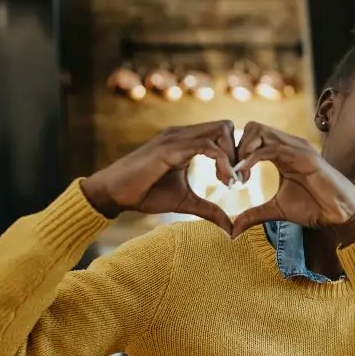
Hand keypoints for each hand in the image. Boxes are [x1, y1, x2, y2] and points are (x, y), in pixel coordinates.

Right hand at [80, 121, 238, 234]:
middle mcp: (183, 134)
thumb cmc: (146, 194)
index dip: (236, 154)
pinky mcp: (171, 148)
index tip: (237, 181)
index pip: (223, 133)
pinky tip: (223, 181)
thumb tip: (231, 229)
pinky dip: (222, 161)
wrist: (114, 193)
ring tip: (230, 182)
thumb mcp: (186, 203)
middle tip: (238, 179)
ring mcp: (176, 138)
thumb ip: (210, 210)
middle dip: (240, 151)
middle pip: (226, 126)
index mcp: (186, 141)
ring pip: (221, 130)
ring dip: (233, 156)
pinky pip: (207, 146)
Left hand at [230, 122, 354, 243]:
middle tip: (229, 173)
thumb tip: (233, 230)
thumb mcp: (276, 210)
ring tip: (236, 174)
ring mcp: (297, 147)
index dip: (236, 153)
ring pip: (260, 132)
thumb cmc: (314, 208)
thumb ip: (254, 214)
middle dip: (236, 147)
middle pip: (253, 128)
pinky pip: (272, 148)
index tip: (228, 177)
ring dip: (242, 151)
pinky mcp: (304, 156)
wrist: (340, 214)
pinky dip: (253, 158)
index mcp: (282, 153)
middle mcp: (289, 145)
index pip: (252, 137)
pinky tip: (244, 174)